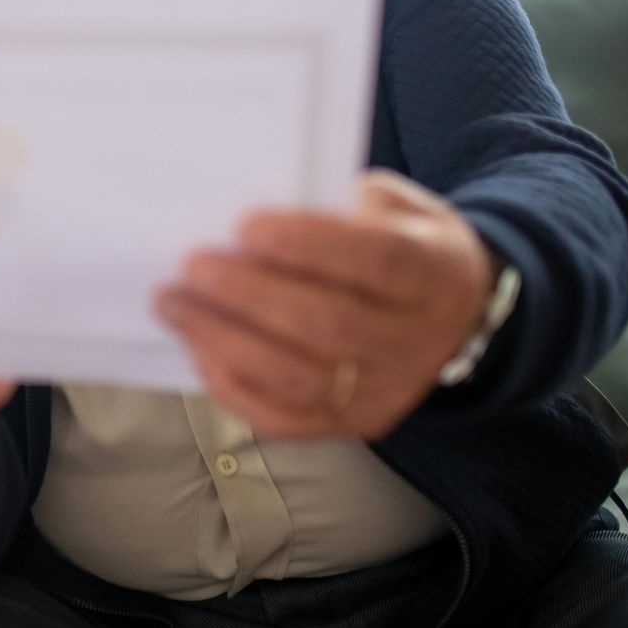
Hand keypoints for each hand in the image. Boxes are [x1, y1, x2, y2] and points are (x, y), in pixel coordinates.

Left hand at [154, 169, 496, 440]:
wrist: (454, 312)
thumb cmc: (400, 239)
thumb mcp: (393, 204)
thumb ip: (338, 203)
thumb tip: (252, 212)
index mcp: (434, 272)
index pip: (376, 261)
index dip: (309, 243)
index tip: (244, 225)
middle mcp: (416, 341)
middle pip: (329, 326)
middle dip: (249, 294)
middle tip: (192, 264)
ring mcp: (385, 392)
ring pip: (298, 379)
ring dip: (224, 340)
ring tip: (173, 304)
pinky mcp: (353, 425)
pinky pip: (284, 419)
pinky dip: (232, 385)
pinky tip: (196, 346)